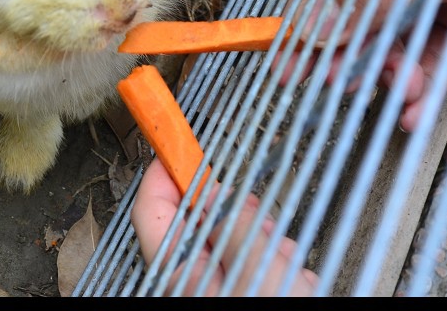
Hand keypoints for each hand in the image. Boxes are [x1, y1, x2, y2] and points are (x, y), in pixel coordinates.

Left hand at [131, 158, 317, 295]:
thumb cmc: (271, 308)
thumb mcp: (258, 268)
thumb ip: (232, 226)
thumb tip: (211, 193)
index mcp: (179, 272)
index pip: (152, 212)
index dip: (163, 175)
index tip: (178, 150)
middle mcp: (190, 282)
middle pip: (195, 225)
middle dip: (228, 212)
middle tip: (258, 216)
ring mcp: (214, 291)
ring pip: (230, 247)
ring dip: (260, 242)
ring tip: (284, 259)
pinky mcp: (243, 293)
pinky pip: (253, 271)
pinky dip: (275, 268)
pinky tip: (294, 280)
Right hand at [286, 0, 446, 129]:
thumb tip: (316, 21)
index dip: (309, 8)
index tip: (288, 56)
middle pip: (364, 2)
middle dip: (351, 49)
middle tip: (329, 88)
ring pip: (399, 36)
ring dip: (392, 73)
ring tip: (396, 99)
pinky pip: (439, 56)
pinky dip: (426, 84)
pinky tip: (416, 106)